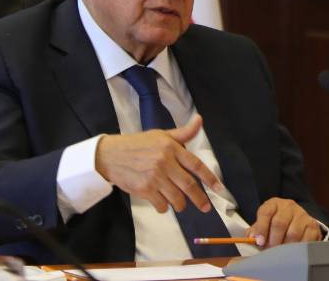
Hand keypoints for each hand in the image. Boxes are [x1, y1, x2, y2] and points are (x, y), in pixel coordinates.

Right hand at [94, 114, 225, 213]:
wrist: (110, 155)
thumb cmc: (138, 144)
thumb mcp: (161, 135)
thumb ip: (183, 133)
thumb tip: (200, 120)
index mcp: (171, 148)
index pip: (196, 165)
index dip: (209, 178)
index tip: (218, 188)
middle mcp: (165, 162)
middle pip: (188, 185)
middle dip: (199, 198)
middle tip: (205, 207)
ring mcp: (154, 177)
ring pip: (176, 197)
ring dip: (180, 204)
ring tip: (181, 204)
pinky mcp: (144, 189)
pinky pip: (160, 204)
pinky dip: (164, 207)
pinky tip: (163, 204)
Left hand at [247, 198, 322, 246]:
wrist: (294, 221)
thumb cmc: (274, 225)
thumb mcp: (263, 225)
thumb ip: (255, 232)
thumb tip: (251, 239)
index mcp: (273, 204)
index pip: (266, 212)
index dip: (261, 228)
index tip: (259, 242)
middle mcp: (288, 206)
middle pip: (279, 223)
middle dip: (273, 240)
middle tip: (270, 251)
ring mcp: (302, 214)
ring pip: (293, 232)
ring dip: (285, 246)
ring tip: (281, 254)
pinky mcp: (312, 224)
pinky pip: (306, 238)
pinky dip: (298, 248)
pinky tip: (293, 252)